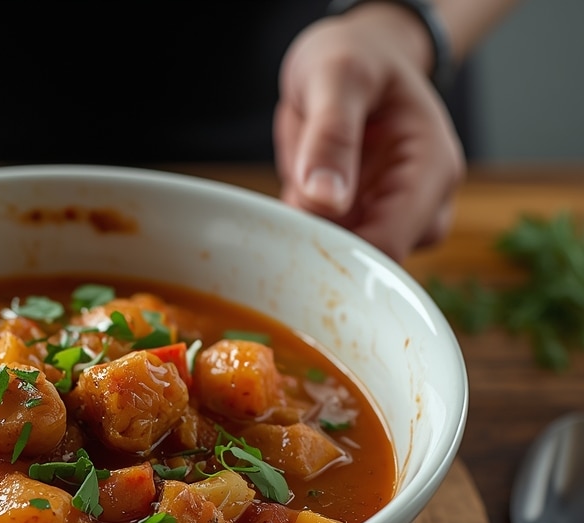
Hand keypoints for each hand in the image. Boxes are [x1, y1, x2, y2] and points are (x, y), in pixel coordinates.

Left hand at [274, 6, 464, 260]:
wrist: (356, 57)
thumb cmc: (357, 57)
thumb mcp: (339, 76)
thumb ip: (332, 135)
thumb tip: (326, 200)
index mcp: (432, 170)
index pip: (389, 245)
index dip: (338, 253)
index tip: (294, 236)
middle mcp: (423, 205)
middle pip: (368, 264)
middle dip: (319, 244)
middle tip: (289, 198)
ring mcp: (393, 218)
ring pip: (343, 261)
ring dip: (307, 235)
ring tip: (299, 180)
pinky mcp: (362, 223)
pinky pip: (325, 246)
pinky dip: (301, 230)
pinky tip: (297, 193)